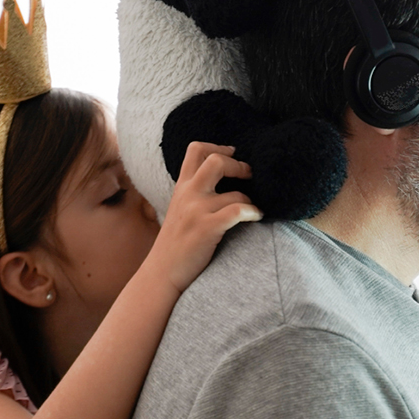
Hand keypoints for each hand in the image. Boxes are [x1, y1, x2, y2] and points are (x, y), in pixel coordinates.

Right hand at [146, 141, 260, 292]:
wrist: (162, 272)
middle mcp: (188, 194)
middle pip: (216, 160)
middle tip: (249, 175)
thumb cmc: (176, 242)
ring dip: (251, 199)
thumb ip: (195, 192)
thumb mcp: (180, 208)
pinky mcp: (207, 228)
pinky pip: (238, 211)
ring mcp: (197, 210)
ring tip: (254, 209)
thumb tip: (222, 180)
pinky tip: (257, 216)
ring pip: (236, 192)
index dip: (218, 146)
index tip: (232, 153)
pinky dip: (253, 212)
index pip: (196, 150)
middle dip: (239, 165)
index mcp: (182, 187)